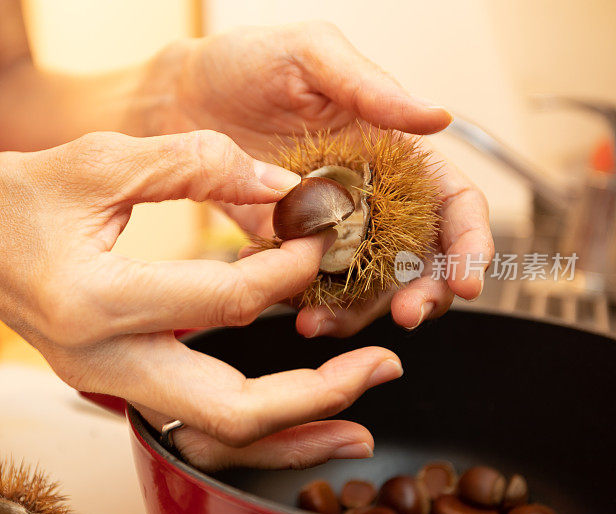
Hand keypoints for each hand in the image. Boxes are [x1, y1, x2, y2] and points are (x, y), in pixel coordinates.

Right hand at [0, 130, 402, 469]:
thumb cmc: (10, 200)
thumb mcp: (99, 162)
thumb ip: (195, 165)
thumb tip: (278, 183)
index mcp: (94, 303)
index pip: (224, 300)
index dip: (289, 270)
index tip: (326, 238)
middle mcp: (101, 361)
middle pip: (228, 412)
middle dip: (316, 396)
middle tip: (379, 367)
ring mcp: (107, 383)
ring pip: (215, 432)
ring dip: (292, 429)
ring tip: (359, 421)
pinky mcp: (114, 382)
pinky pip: (195, 418)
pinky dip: (252, 420)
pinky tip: (297, 410)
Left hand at [158, 22, 492, 334]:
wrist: (180, 94)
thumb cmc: (249, 62)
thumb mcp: (313, 55)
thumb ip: (372, 88)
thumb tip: (438, 116)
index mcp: (391, 155)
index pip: (451, 203)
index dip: (468, 242)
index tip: (465, 280)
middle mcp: (365, 197)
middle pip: (416, 259)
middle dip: (421, 294)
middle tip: (404, 315)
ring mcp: (324, 227)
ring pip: (361, 286)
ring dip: (353, 312)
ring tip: (319, 321)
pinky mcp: (282, 245)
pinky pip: (302, 285)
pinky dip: (298, 300)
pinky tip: (280, 298)